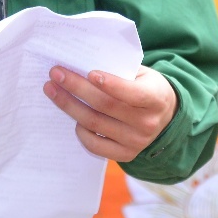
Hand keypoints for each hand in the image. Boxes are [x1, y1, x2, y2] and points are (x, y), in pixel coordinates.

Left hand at [43, 65, 176, 161]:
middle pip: (105, 106)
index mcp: (156, 98)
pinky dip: (81, 131)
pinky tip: (73, 116)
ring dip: (69, 106)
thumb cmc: (147, 87)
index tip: (89, 73)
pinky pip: (96, 145)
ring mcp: (136, 142)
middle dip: (77, 88)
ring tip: (52, 90)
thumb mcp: (143, 74)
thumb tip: (84, 62)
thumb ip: (121, 69)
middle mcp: (147, 123)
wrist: (165, 116)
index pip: (132, 93)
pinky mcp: (125, 155)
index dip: (111, 84)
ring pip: (95, 123)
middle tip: (56, 74)